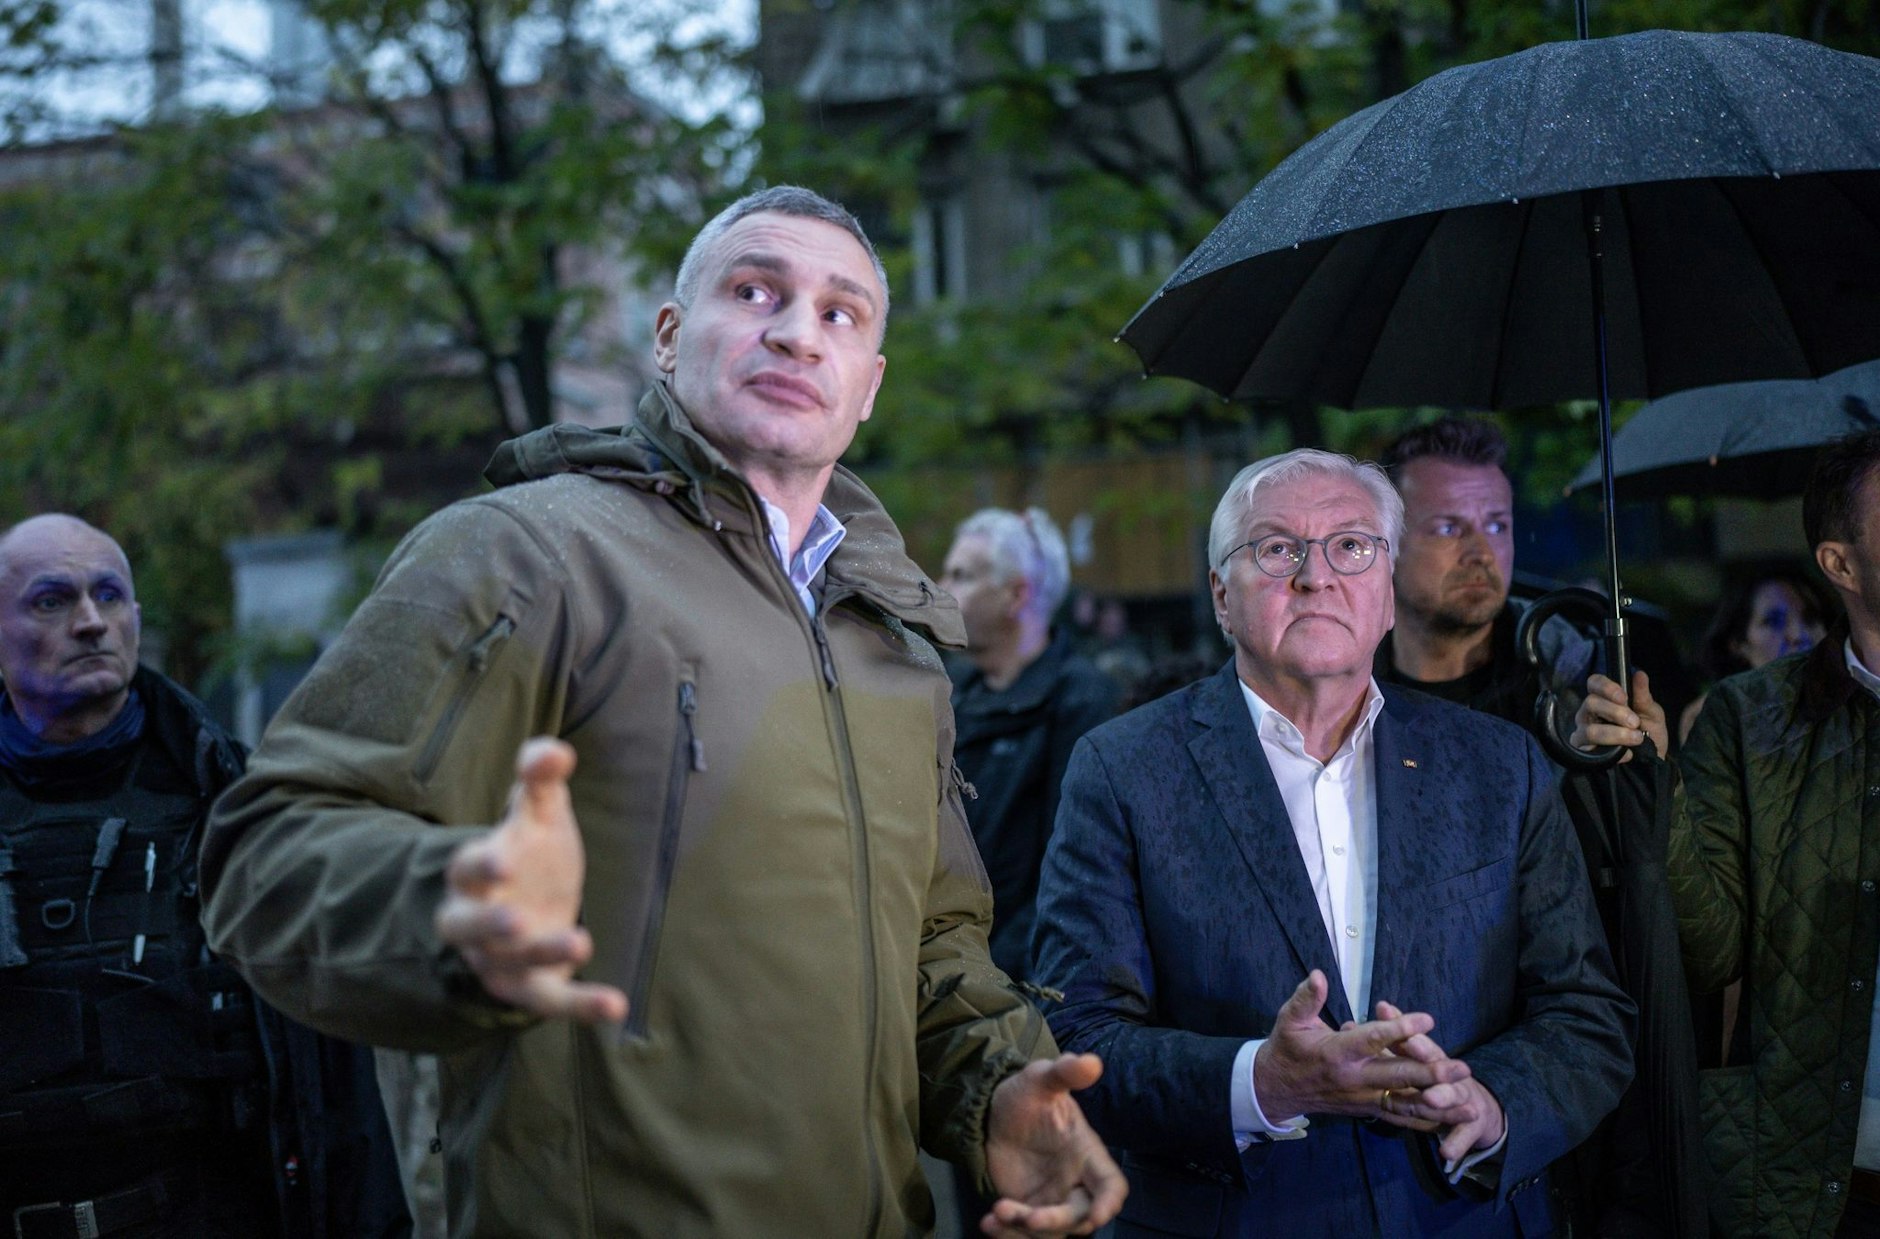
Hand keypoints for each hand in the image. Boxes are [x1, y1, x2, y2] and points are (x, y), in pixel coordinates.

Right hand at [434, 737, 628, 1022]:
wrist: (530, 901)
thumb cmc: (530, 850)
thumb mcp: (539, 811)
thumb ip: (541, 779)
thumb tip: (553, 752)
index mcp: (475, 872)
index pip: (466, 866)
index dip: (481, 866)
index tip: (504, 860)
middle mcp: (477, 920)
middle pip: (466, 926)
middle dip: (488, 925)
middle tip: (514, 921)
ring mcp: (500, 957)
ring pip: (509, 966)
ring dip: (541, 954)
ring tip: (581, 941)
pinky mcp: (531, 986)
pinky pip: (550, 1000)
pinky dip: (581, 1005)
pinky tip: (618, 1006)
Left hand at [981, 1053, 1127, 1236]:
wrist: (990, 1111)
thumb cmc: (1026, 1095)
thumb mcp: (1041, 1079)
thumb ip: (1064, 1073)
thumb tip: (1092, 1061)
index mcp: (1086, 1153)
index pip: (1110, 1185)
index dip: (1108, 1203)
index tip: (1096, 1216)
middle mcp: (1072, 1182)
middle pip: (1078, 1215)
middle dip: (1057, 1222)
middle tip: (1028, 1217)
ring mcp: (1049, 1198)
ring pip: (1049, 1229)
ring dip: (1025, 1229)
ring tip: (997, 1212)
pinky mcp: (1025, 1207)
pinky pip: (1021, 1231)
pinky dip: (1006, 1234)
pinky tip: (989, 1223)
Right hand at [1253, 971, 1469, 1120]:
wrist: (1276, 1089)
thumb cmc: (1287, 1048)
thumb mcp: (1290, 1019)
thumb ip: (1306, 998)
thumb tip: (1318, 975)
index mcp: (1336, 1052)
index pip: (1373, 1040)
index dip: (1400, 1029)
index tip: (1428, 1019)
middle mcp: (1354, 1079)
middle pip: (1397, 1077)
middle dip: (1432, 1074)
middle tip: (1461, 1068)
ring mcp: (1363, 1098)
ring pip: (1405, 1103)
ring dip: (1439, 1103)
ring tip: (1470, 1102)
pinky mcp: (1368, 1109)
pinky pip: (1401, 1117)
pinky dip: (1427, 1120)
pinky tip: (1453, 1120)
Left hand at [1367, 1001, 1505, 1163]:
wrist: (1476, 1107)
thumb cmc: (1437, 1072)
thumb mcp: (1421, 1051)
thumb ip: (1399, 1030)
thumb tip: (1379, 1006)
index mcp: (1430, 1054)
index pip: (1412, 1036)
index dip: (1399, 1023)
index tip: (1382, 1008)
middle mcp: (1445, 1074)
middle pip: (1434, 1062)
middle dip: (1423, 1054)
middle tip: (1412, 1043)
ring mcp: (1459, 1098)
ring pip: (1450, 1096)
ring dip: (1443, 1097)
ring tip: (1431, 1098)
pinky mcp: (1467, 1124)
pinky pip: (1461, 1134)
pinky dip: (1456, 1142)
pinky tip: (1446, 1152)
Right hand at [1570, 670, 1666, 761]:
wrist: (1652, 761)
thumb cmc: (1649, 732)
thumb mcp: (1652, 713)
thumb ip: (1643, 696)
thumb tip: (1640, 674)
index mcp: (1603, 699)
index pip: (1594, 683)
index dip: (1605, 687)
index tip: (1624, 697)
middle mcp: (1589, 714)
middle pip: (1590, 703)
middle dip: (1615, 712)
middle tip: (1635, 722)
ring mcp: (1584, 734)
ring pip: (1590, 730)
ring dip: (1616, 734)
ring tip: (1636, 739)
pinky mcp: (1584, 755)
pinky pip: (1592, 752)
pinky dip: (1614, 753)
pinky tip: (1628, 754)